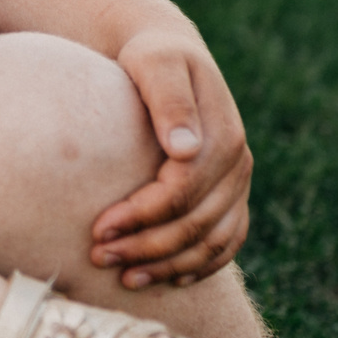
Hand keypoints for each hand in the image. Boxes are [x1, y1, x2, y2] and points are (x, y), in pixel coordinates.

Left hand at [88, 26, 250, 288]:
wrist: (170, 57)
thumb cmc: (152, 58)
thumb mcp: (155, 62)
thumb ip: (168, 99)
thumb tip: (183, 148)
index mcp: (221, 135)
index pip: (183, 192)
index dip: (141, 216)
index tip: (98, 229)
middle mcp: (237, 164)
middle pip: (196, 225)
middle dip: (147, 248)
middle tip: (98, 258)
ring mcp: (238, 184)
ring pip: (213, 242)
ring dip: (170, 267)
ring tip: (125, 278)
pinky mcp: (232, 197)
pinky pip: (227, 243)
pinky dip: (201, 267)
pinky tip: (168, 281)